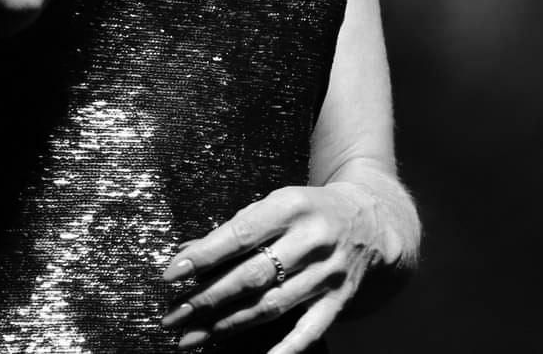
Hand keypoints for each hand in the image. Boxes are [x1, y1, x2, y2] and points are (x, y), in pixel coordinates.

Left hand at [158, 182, 392, 351]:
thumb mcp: (277, 204)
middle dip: (207, 298)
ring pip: (271, 306)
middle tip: (173, 315)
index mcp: (292, 206)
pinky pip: (308, 330)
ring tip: (191, 337)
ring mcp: (327, 273)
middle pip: (253, 276)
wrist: (371, 219)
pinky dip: (283, 350)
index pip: (241, 234)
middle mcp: (312, 240)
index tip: (171, 274)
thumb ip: (236, 229)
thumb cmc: (310, 211)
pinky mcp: (338, 299)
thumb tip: (187, 253)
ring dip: (227, 325)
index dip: (204, 256)